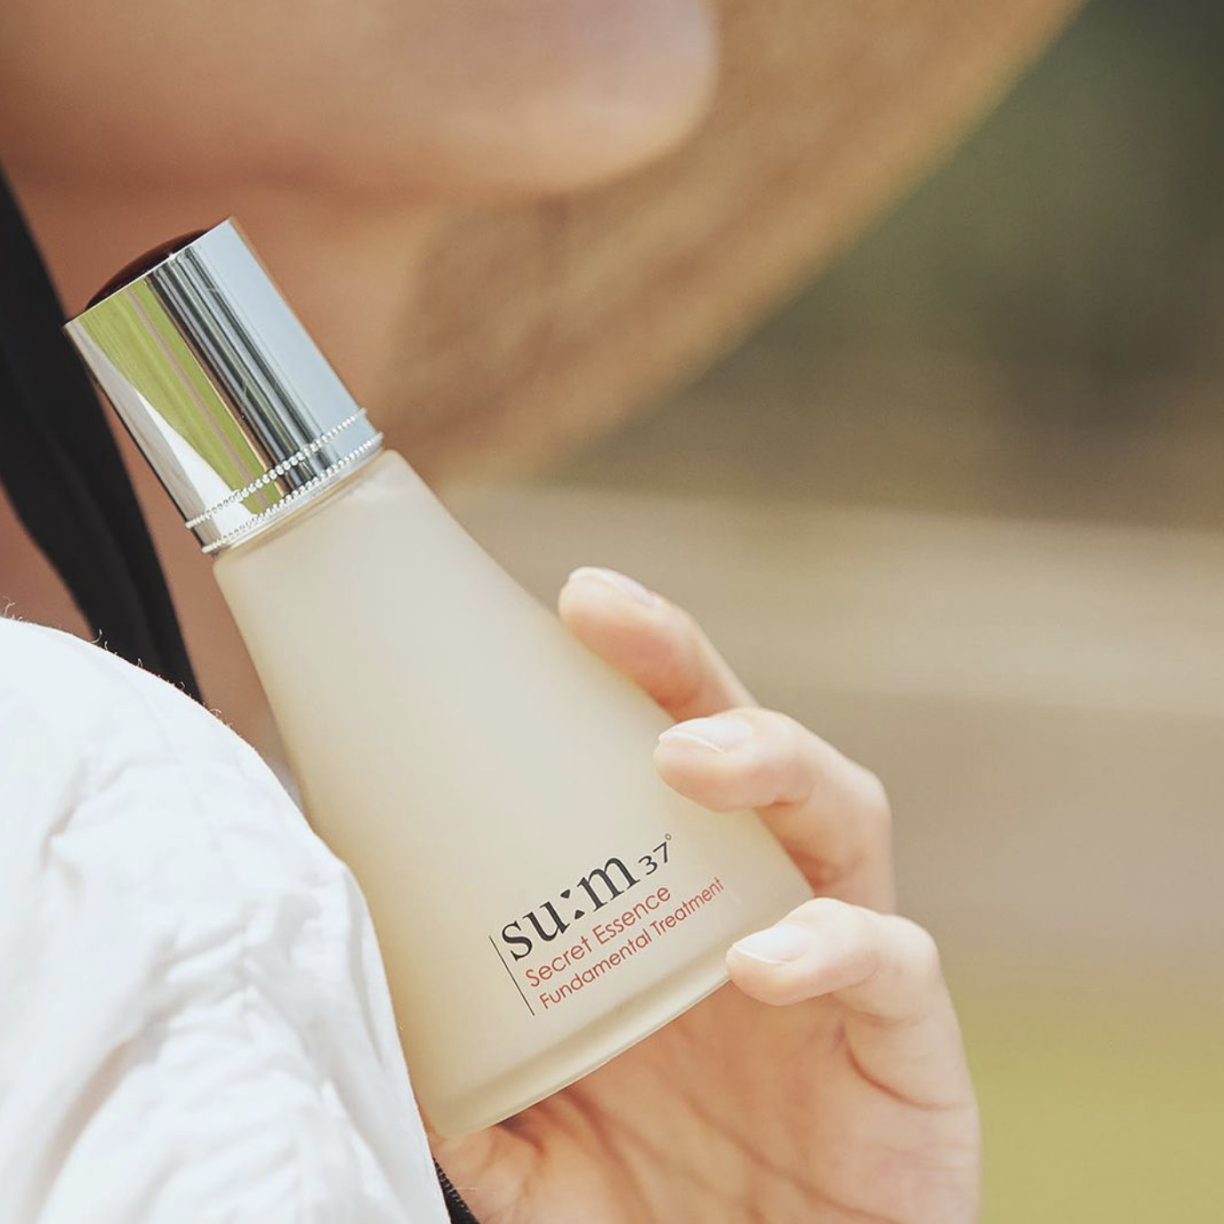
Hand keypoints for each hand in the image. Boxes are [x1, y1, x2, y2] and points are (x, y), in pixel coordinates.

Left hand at [433, 567, 979, 1223]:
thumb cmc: (663, 1204)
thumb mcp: (545, 1137)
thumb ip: (473, 1081)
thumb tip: (367, 1015)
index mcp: (683, 910)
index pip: (663, 758)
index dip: (623, 677)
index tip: (561, 607)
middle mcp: (771, 906)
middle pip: (753, 747)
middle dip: (687, 669)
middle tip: (607, 615)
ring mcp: (847, 966)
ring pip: (845, 817)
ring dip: (773, 763)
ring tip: (689, 759)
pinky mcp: (911, 1051)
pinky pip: (894, 970)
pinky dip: (835, 949)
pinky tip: (763, 961)